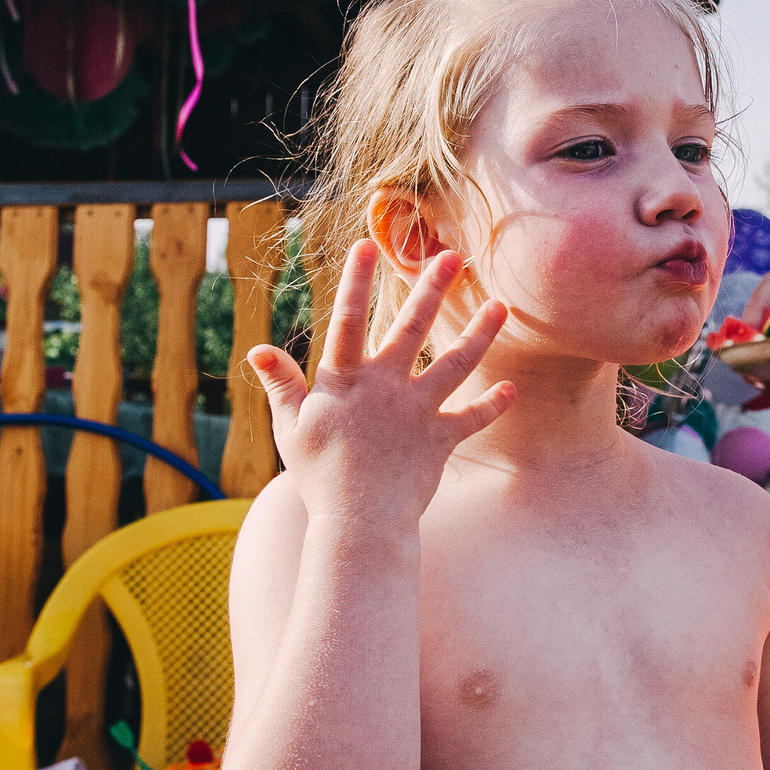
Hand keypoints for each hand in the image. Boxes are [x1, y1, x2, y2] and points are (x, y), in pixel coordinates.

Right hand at [244, 240, 514, 532]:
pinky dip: (492, 404)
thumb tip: (258, 351)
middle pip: (412, 327)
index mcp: (346, 381)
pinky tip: (511, 389)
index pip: (348, 320)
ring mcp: (417, 411)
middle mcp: (385, 387)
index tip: (366, 246)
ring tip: (501, 306)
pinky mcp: (440, 439)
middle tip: (452, 256)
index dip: (355, 282)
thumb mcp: (292, 428)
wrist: (357, 523)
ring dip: (480, 333)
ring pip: (455, 363)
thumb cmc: (319, 476)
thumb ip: (281, 386)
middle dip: (432, 288)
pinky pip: (472, 418)